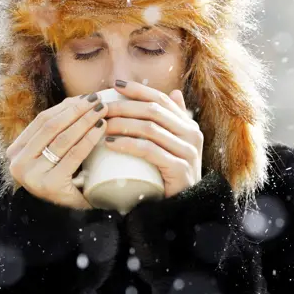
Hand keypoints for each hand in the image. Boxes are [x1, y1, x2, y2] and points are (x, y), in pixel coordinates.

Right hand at [5, 93, 107, 208]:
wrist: (67, 220)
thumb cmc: (64, 181)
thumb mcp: (53, 155)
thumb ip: (57, 133)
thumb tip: (82, 100)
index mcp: (16, 151)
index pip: (42, 120)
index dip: (66, 106)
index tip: (86, 97)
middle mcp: (18, 163)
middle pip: (51, 127)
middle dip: (77, 110)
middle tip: (98, 101)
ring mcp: (31, 175)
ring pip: (62, 139)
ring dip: (84, 121)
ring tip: (103, 111)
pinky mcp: (49, 185)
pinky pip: (72, 155)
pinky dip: (88, 139)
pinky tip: (100, 129)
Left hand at [104, 80, 202, 198]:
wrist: (183, 208)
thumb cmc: (171, 176)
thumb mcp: (174, 145)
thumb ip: (174, 121)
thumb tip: (173, 92)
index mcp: (189, 125)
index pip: (161, 100)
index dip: (138, 90)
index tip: (115, 85)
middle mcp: (192, 135)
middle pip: (153, 111)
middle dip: (124, 106)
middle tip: (101, 108)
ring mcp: (188, 152)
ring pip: (150, 128)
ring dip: (122, 124)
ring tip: (102, 125)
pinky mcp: (179, 169)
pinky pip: (150, 151)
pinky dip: (128, 145)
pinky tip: (110, 144)